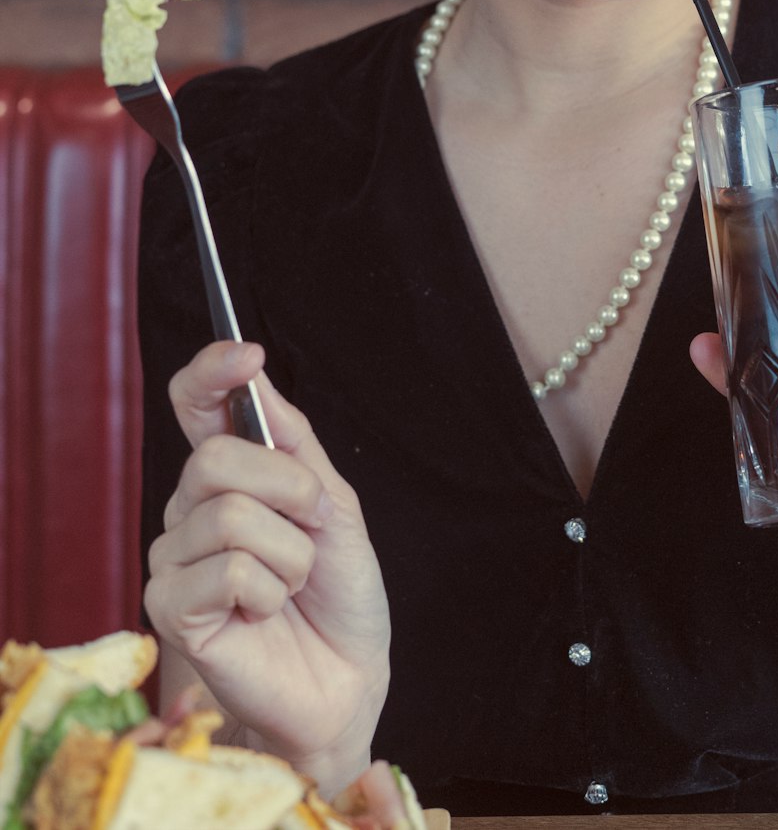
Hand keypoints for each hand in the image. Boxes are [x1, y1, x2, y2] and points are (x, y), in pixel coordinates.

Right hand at [144, 341, 389, 785]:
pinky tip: (266, 614)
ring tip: (292, 584)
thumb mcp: (334, 505)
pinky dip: (271, 591)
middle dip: (289, 490)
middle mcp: (190, 511)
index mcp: (228, 476)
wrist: (348, 678)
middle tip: (312, 529)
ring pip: (230, 517)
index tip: (246, 354)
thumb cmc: (339, 594)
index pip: (195, 404)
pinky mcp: (172, 611)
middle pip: (214, 458)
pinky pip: (228, 571)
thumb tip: (255, 376)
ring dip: (290, 554)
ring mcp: (175, 560)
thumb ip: (293, 442)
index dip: (211, 372)